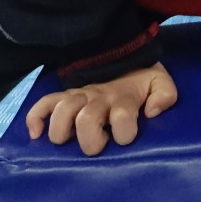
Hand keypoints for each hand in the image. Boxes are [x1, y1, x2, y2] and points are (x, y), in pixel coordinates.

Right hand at [26, 61, 177, 155]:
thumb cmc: (141, 80)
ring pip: (62, 111)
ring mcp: (79, 96)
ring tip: (68, 139)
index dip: (125, 132)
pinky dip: (35, 119)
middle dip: (91, 140)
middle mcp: (99, 98)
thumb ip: (165, 94)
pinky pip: (43, 104)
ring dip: (62, 131)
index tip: (125, 136)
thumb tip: (152, 111)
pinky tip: (36, 134)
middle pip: (87, 120)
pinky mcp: (65, 96)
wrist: (123, 57)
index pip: (123, 116)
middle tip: (99, 144)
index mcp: (124, 98)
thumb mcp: (160, 82)